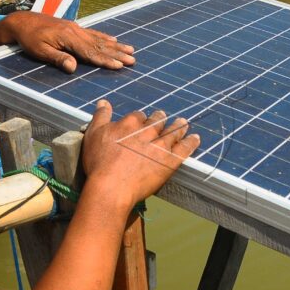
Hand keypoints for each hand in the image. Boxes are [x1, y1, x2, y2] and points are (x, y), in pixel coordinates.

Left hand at [0, 11, 135, 72]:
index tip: (119, 66)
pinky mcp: (73, 27)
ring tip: (130, 50)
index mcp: (68, 37)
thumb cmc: (29, 39)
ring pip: (99, 39)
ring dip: (115, 46)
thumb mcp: (39, 51)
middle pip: (100, 45)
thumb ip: (57, 58)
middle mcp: (75, 31)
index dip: (105, 60)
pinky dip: (105, 37)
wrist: (22, 21)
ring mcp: (76, 28)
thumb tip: (73, 68)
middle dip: (117, 54)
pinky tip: (113, 40)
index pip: (90, 52)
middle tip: (132, 60)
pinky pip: (93, 33)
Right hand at [82, 101, 199, 207]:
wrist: (112, 186)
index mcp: (130, 123)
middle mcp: (148, 131)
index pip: (139, 116)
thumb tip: (104, 102)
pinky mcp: (170, 161)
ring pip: (173, 132)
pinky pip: (185, 148)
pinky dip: (191, 142)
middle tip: (163, 118)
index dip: (140, 119)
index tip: (141, 122)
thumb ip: (101, 117)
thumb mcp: (93, 135)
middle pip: (157, 121)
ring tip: (183, 123)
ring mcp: (161, 145)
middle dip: (160, 119)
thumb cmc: (99, 162)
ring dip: (179, 126)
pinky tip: (196, 138)